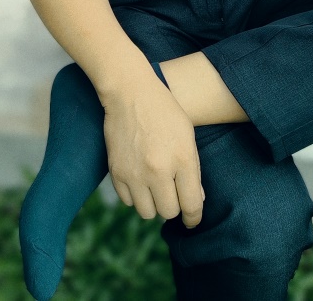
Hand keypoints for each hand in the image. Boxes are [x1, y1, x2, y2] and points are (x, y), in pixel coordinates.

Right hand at [101, 73, 204, 228]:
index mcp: (182, 160)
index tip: (191, 220)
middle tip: (172, 192)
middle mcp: (158, 171)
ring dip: (153, 203)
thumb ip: (193, 170)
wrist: (130, 93)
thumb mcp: (187, 135)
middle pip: (168, 212)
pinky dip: (135, 195)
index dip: (193, 218)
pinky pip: (127, 201)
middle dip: (173, 206)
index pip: (191, 206)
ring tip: (154, 185)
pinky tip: (139, 178)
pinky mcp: (116, 172)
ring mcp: (135, 173)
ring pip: (147, 212)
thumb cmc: (164, 110)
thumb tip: (196, 200)